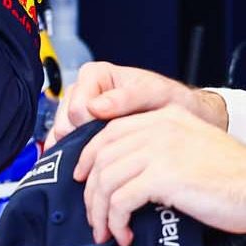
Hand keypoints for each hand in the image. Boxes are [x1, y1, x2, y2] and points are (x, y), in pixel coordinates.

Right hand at [48, 61, 228, 147]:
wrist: (183, 117)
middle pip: (65, 123)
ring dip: (79, 153)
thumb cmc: (171, 101)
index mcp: (95, 75)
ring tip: (106, 162)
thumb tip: (95, 107)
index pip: (77, 107)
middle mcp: (82, 92)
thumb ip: (127, 98)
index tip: (113, 137)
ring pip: (62, 137)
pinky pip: (64, 147)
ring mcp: (79, 113)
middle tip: (111, 154)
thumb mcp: (155, 94)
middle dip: (83, 142)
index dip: (91, 126)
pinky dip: (76, 160)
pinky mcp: (80, 132)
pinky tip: (93, 170)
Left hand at [72, 108, 245, 245]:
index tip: (84, 180)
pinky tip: (126, 234)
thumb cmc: (237, 176)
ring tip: (108, 231)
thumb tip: (130, 179)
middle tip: (95, 217)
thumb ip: (161, 152)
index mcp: (164, 118)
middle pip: (101, 157)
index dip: (89, 157)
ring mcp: (159, 150)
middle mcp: (158, 128)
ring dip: (100, 212)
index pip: (109, 132)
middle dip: (91, 192)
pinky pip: (121, 200)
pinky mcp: (163, 176)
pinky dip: (116, 221)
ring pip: (105, 180)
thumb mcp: (194, 148)